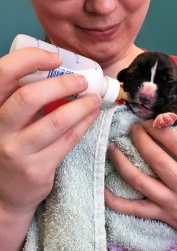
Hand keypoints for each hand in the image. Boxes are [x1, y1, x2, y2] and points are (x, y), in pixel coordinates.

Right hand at [0, 48, 100, 217]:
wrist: (7, 193)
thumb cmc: (12, 147)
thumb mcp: (9, 121)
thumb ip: (23, 100)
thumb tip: (57, 73)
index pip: (3, 73)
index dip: (30, 59)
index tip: (56, 57)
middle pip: (30, 97)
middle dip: (63, 84)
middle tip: (82, 81)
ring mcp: (16, 151)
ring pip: (56, 121)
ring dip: (81, 106)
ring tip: (94, 99)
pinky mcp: (36, 168)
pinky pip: (67, 140)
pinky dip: (83, 124)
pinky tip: (91, 116)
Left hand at [105, 109, 176, 250]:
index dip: (162, 130)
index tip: (151, 121)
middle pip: (156, 160)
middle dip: (141, 140)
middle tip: (133, 128)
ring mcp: (171, 204)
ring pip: (140, 182)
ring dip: (122, 163)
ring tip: (112, 147)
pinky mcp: (162, 216)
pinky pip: (133, 209)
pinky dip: (115, 200)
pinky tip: (101, 187)